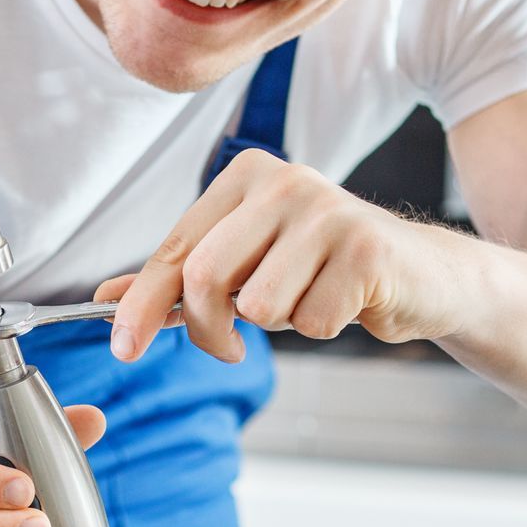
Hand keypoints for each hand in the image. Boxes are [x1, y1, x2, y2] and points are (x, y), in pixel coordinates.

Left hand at [94, 149, 465, 363]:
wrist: (420, 274)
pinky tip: (344, 303)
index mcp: (246, 177)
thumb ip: (178, 278)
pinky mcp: (365, 249)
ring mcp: (327, 211)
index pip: (175, 250)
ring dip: (277, 325)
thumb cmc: (323, 270)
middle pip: (205, 277)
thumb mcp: (245, 266)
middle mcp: (284, 182)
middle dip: (209, 330)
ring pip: (258, 305)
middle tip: (229, 348)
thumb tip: (107, 293)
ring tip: (307, 300)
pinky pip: (309, 321)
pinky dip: (319, 328)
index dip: (141, 305)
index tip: (123, 347)